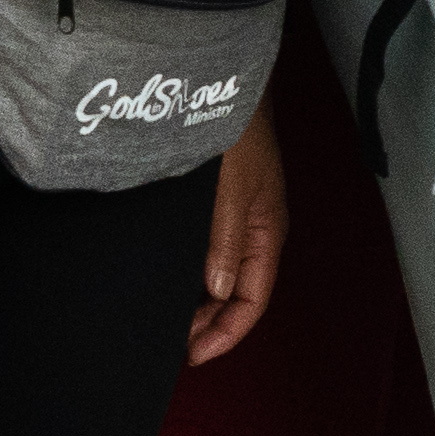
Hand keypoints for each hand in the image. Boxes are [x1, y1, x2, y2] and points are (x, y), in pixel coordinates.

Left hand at [185, 108, 289, 364]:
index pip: (252, 300)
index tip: (191, 356)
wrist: (224, 79)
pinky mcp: (217, 203)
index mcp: (266, 232)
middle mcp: (254, 230)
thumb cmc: (236, 128)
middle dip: (210, 325)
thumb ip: (224, 241)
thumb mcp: (231, 189)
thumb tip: (216, 291)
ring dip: (199, 303)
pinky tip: (169, 279)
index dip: (225, 333)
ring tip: (168, 321)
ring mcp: (236, 217)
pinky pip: (208, 254)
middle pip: (238, 294)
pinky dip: (191, 274)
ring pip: (221, 276)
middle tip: (173, 344)